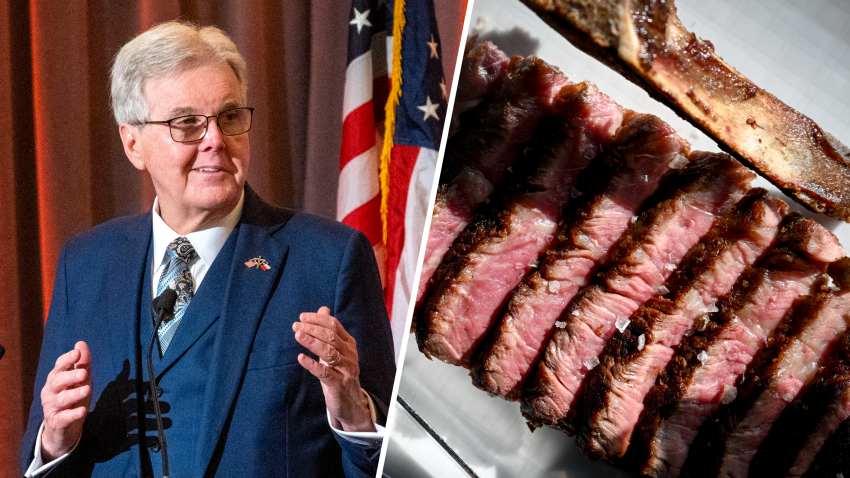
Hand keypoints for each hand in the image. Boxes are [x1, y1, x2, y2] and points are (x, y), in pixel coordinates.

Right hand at [40, 341, 91, 460]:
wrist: (64, 427)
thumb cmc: (72, 398)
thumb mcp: (80, 380)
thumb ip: (82, 363)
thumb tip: (80, 343)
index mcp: (56, 378)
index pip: (59, 366)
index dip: (67, 359)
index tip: (77, 353)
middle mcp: (51, 391)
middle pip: (58, 381)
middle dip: (70, 376)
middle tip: (83, 373)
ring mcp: (52, 407)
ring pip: (61, 399)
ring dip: (74, 394)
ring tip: (87, 390)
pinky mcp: (56, 422)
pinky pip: (64, 417)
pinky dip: (72, 414)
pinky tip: (82, 411)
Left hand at [293, 307, 374, 432]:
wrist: (351, 403)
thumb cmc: (339, 374)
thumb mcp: (335, 350)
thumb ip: (329, 331)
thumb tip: (323, 309)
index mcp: (348, 344)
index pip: (334, 325)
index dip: (318, 319)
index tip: (302, 317)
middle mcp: (349, 354)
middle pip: (331, 336)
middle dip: (312, 329)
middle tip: (296, 326)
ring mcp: (345, 369)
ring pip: (329, 352)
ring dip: (312, 342)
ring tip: (298, 335)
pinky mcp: (338, 385)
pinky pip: (325, 373)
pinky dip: (312, 364)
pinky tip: (301, 358)